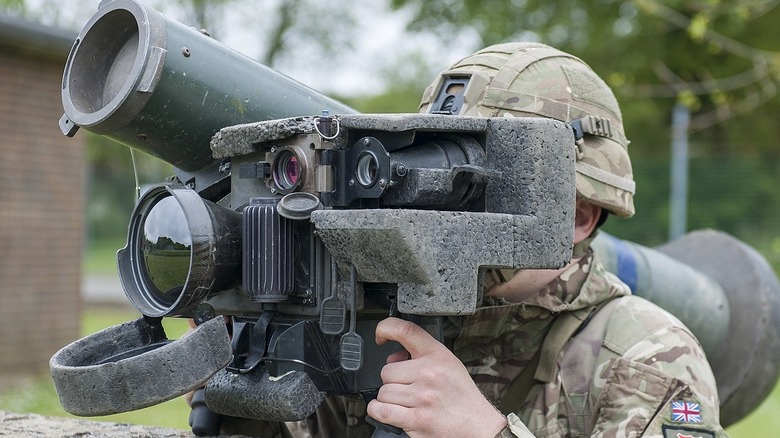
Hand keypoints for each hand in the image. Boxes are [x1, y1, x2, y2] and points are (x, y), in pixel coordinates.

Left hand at [367, 317, 506, 437]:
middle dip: (392, 381)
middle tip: (407, 387)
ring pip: (383, 392)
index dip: (386, 328)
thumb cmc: (462, 397)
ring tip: (406, 402)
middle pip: (387, 371)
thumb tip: (393, 358)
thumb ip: (422, 356)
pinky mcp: (416, 419)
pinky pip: (382, 411)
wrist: (478, 426)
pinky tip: (388, 411)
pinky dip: (378, 411)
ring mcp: (422, 396)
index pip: (406, 330)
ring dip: (389, 399)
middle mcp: (429, 373)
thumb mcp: (448, 365)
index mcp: (437, 355)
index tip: (381, 336)